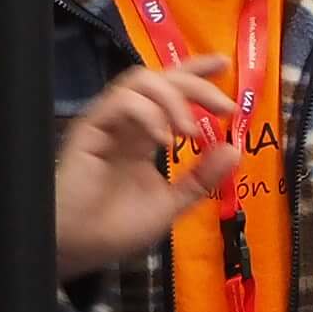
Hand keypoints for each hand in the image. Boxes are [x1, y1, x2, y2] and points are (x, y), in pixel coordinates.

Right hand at [55, 56, 238, 280]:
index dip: (195, 72)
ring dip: (173, 99)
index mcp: (144, 134)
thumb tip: (233, 149)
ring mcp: (108, 123)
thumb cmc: (116, 227)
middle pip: (160, 78)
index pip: (170, 90)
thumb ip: (201, 178)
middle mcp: (127, 123)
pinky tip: (163, 139)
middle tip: (225, 107)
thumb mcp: (171, 203)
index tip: (223, 64)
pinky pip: (121, 102)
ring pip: (140, 81)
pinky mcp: (90, 129)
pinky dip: (148, 113)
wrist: (79, 247)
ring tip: (189, 131)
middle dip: (196, 85)